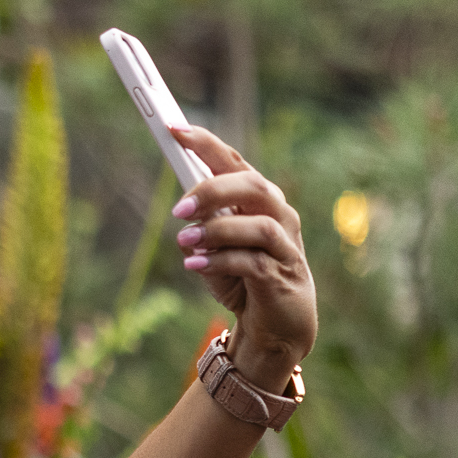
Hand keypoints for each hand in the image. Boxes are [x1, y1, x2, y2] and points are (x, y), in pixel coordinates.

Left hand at [171, 124, 315, 389]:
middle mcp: (278, 216)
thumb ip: (198, 232)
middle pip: (253, 186)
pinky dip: (220, 261)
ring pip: (259, 225)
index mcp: (258, 201)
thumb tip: (184, 220)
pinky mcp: (281, 277)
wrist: (273, 327)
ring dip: (217, 230)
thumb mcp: (211, 253)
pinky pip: (252, 263)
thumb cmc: (242, 280)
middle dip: (214, 190)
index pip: (234, 162)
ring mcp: (284, 247)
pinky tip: (194, 265)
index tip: (173, 130)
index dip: (206, 143)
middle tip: (178, 209)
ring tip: (184, 242)